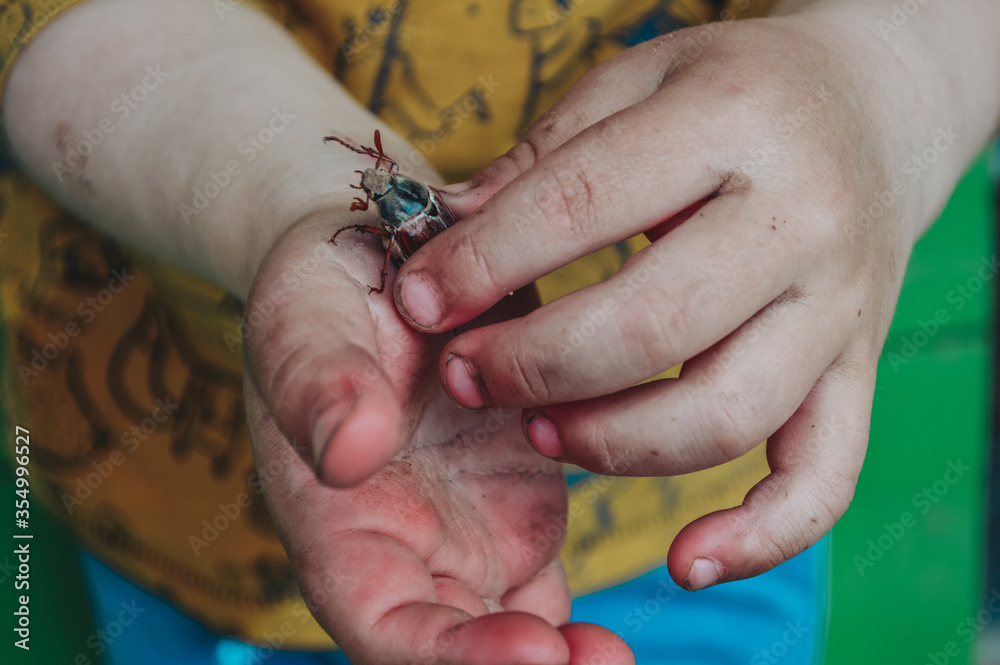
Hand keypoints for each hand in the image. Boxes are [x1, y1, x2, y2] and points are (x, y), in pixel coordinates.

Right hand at [242, 209, 634, 663]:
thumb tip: (348, 452)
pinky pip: (549, 587)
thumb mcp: (303, 320)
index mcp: (337, 525)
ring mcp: (465, 536)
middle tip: (602, 663)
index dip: (448, 655)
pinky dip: (583, 615)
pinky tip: (646, 596)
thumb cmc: (325, 299)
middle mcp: (404, 550)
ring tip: (615, 655)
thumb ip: (317, 384)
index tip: (531, 648)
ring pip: (515, 630)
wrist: (382, 271)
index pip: (383, 622)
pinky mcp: (515, 511)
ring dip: (566, 656)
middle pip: (459, 646)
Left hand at [391, 14, 932, 589]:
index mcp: (732, 121)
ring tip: (538, 431)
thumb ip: (540, 160)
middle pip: (652, 326)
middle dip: (535, 365)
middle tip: (467, 376)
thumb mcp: (632, 82)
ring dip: (612, 444)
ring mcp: (841, 306)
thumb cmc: (730, 90)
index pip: (583, 206)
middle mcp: (802, 219)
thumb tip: (441, 239)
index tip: (420, 301)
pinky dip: (759, 536)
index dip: (484, 263)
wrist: (871, 108)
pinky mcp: (859, 368)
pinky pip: (824, 477)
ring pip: (725, 415)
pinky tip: (686, 564)